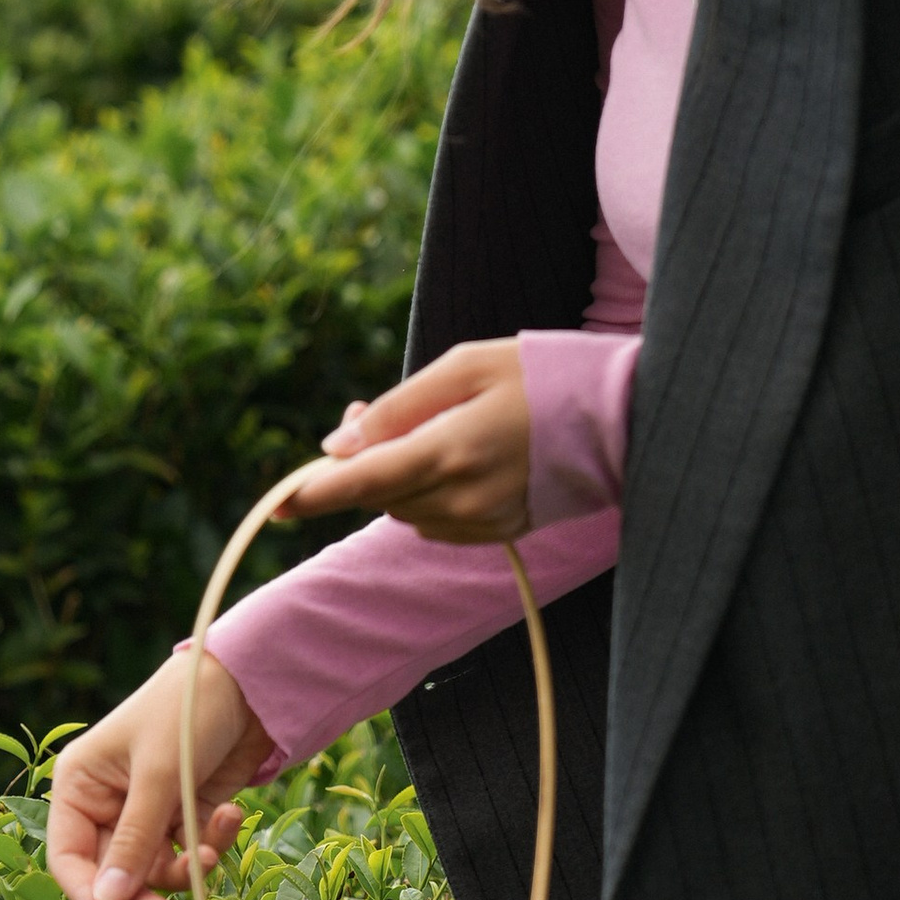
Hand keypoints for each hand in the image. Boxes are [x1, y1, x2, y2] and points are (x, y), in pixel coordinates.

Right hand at [46, 649, 270, 899]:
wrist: (248, 685)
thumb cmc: (185, 713)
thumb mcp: (157, 776)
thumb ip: (134, 842)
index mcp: (79, 785)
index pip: (68, 857)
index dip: (90, 896)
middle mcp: (106, 803)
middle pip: (113, 873)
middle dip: (142, 892)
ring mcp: (147, 812)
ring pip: (156, 870)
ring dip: (185, 867)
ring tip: (210, 847)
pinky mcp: (184, 815)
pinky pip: (190, 852)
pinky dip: (210, 843)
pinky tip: (231, 815)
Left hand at [271, 338, 532, 545]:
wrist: (622, 417)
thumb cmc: (542, 375)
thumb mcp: (464, 367)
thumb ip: (397, 408)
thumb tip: (338, 444)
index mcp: (447, 451)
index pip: (361, 482)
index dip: (312, 494)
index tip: (276, 504)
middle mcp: (462, 497)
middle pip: (379, 496)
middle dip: (359, 464)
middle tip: (367, 417)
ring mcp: (484, 521)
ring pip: (406, 510)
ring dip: (395, 478)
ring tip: (424, 430)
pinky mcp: (501, 532)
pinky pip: (438, 521)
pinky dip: (428, 494)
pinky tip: (453, 459)